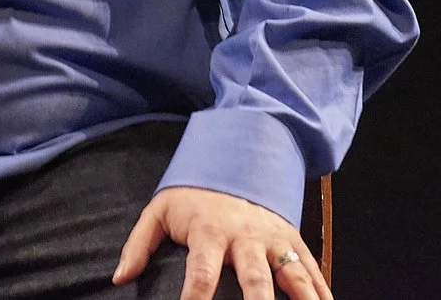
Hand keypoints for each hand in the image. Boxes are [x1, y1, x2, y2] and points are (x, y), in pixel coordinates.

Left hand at [112, 186, 330, 299]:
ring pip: (293, 274)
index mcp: (210, 231)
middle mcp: (246, 237)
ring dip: (303, 299)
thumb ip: (139, 243)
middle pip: (255, 279)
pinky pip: (311, 269)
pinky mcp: (292, 240)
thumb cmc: (194, 194)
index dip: (196, 298)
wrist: (237, 156)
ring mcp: (274, 239)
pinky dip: (321, 290)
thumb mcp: (160, 210)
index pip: (201, 273)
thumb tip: (119, 278)